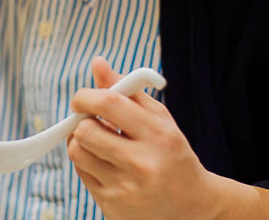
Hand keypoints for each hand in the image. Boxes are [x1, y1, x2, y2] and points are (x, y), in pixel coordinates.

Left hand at [67, 57, 268, 219]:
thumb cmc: (171, 151)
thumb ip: (127, 89)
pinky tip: (106, 163)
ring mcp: (126, 189)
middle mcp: (142, 164)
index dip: (86, 96)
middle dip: (83, 122)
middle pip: (85, 131)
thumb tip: (97, 63)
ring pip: (77, 153)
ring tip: (99, 141)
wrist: (191, 204)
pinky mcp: (113, 208)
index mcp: (157, 134)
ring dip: (81, 142)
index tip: (82, 98)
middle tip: (92, 121)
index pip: (108, 104)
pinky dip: (88, 163)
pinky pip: (81, 174)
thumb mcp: (158, 117)